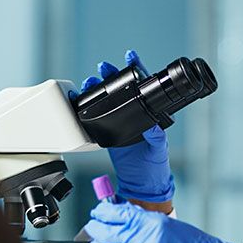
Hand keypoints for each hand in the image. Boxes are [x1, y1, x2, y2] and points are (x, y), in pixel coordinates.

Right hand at [70, 50, 174, 204]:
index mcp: (150, 114)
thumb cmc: (154, 167)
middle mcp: (135, 115)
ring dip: (99, 88)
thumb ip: (156, 138)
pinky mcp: (108, 133)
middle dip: (113, 75)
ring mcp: (120, 123)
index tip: (131, 57)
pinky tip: (84, 99)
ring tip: (91, 80)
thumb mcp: (158, 150)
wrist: (141, 185)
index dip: (138, 70)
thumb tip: (153, 126)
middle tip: (104, 67)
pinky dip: (90, 106)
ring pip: (109, 100)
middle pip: (123, 89)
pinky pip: (98, 116)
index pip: (145, 87)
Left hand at [83, 201, 242, 242]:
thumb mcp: (167, 224)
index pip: (115, 213)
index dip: (102, 212)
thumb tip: (120, 215)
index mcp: (150, 223)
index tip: (99, 211)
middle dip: (96, 227)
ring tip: (98, 242)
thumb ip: (142, 220)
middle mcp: (141, 239)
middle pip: (105, 232)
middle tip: (94, 225)